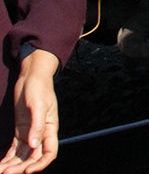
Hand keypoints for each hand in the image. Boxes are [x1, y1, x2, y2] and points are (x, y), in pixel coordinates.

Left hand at [0, 50, 60, 173]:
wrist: (31, 76)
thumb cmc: (39, 88)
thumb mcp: (39, 105)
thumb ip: (38, 125)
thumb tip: (34, 145)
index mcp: (50, 128)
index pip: (50, 152)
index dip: (41, 164)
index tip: (28, 171)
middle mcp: (41, 133)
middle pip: (33, 157)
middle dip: (21, 167)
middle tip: (6, 173)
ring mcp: (29, 132)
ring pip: (22, 155)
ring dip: (12, 165)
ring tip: (0, 171)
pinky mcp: (20, 130)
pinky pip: (15, 149)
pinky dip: (8, 158)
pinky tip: (0, 164)